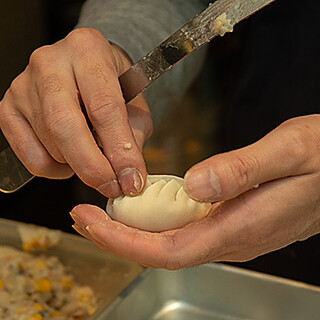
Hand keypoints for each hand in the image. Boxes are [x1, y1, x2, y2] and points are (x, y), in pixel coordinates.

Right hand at [0, 28, 152, 196]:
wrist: (88, 70)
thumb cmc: (113, 87)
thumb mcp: (135, 106)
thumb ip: (132, 139)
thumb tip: (127, 176)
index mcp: (88, 51)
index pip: (104, 107)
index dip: (119, 150)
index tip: (131, 178)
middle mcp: (50, 62)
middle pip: (65, 126)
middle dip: (92, 166)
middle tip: (111, 186)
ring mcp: (24, 85)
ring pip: (50, 143)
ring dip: (77, 165)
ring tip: (94, 158)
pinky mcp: (9, 108)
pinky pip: (30, 155)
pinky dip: (54, 168)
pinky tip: (70, 156)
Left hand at [70, 115, 319, 268]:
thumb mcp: (289, 151)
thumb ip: (243, 170)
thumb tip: (195, 185)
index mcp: (239, 226)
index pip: (167, 249)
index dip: (123, 240)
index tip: (90, 222)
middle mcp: (231, 237)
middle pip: (161, 250)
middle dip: (116, 236)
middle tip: (82, 215)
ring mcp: (232, 232)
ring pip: (171, 241)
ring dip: (132, 230)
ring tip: (102, 210)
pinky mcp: (232, 221)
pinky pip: (186, 229)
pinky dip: (156, 221)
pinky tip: (143, 206)